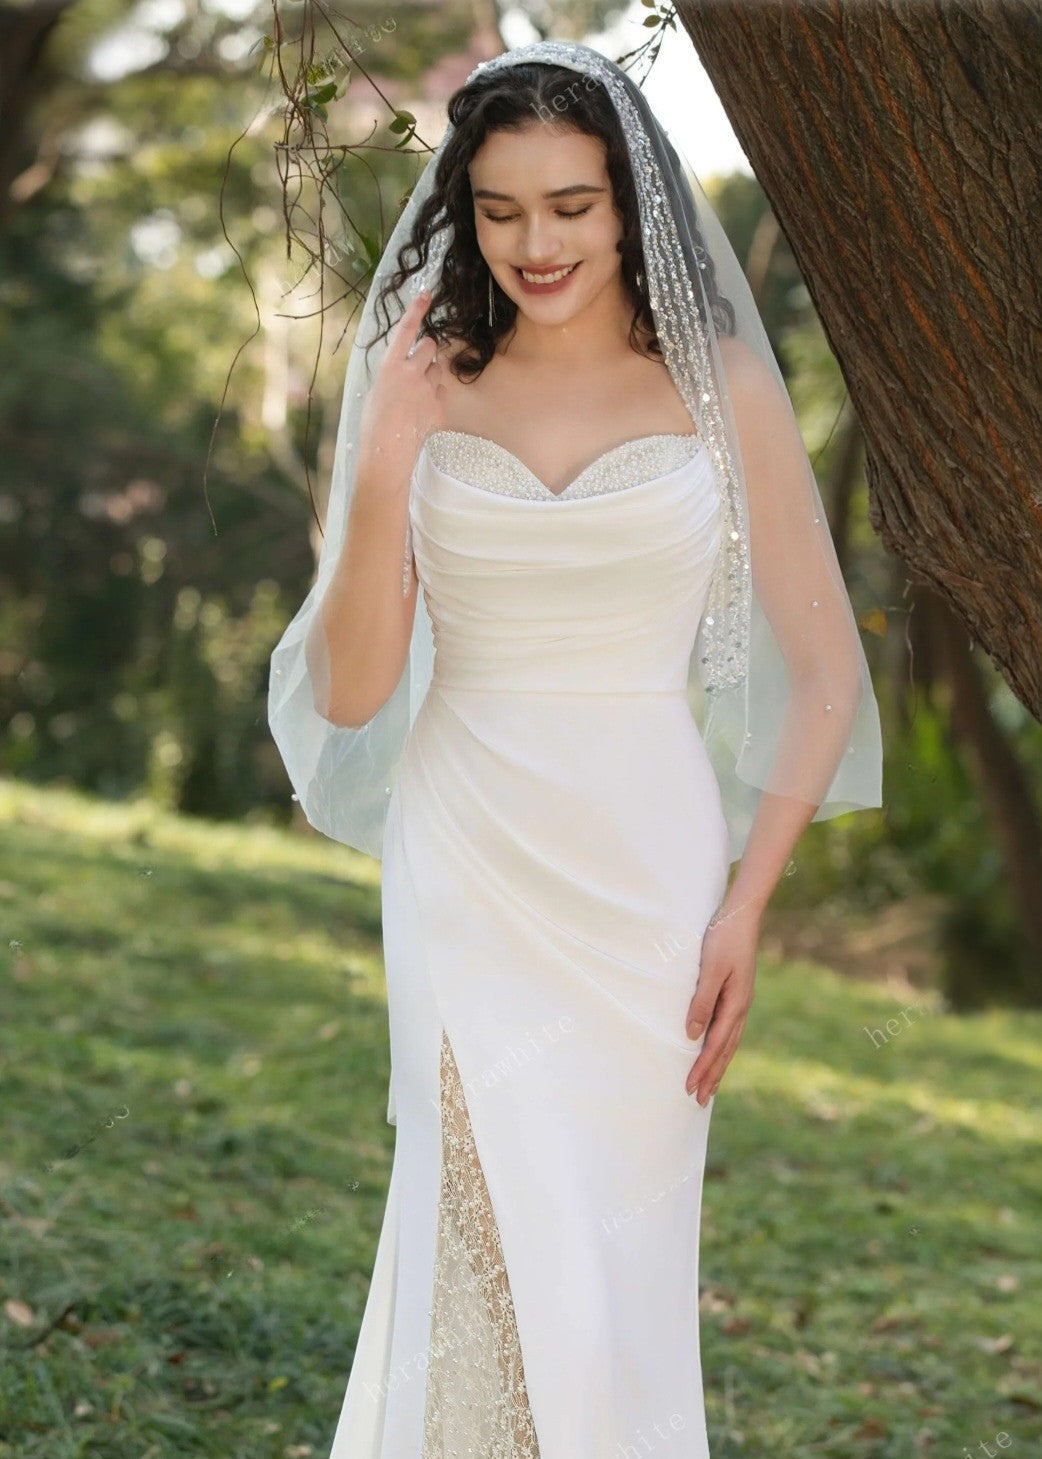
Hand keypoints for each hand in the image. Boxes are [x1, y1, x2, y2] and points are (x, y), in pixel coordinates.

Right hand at [358, 289, 445, 476]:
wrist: (387, 452)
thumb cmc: (374, 424)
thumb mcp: (376, 391)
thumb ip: (392, 374)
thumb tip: (404, 369)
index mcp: (390, 366)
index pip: (406, 330)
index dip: (416, 310)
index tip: (426, 294)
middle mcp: (412, 373)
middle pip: (430, 347)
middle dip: (427, 352)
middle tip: (417, 366)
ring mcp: (428, 390)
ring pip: (437, 371)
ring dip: (430, 377)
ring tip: (414, 399)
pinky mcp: (440, 408)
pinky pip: (442, 394)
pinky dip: (435, 399)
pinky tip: (421, 414)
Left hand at [683, 900, 760, 1105]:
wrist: (741, 916)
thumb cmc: (722, 939)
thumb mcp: (709, 969)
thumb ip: (701, 1002)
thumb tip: (692, 1035)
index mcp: (735, 1005)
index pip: (715, 1045)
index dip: (702, 1068)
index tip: (690, 1089)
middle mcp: (740, 1008)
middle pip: (724, 1050)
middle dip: (712, 1076)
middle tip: (699, 1101)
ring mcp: (740, 1001)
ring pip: (728, 1042)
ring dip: (718, 1065)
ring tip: (710, 1086)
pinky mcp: (736, 994)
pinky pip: (729, 1029)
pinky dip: (721, 1047)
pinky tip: (717, 1050)